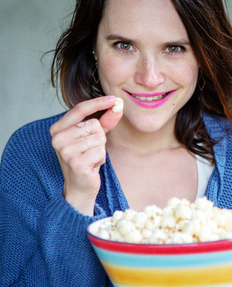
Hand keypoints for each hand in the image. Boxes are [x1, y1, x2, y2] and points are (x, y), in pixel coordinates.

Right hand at [50, 96, 122, 215]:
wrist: (79, 187)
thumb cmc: (85, 159)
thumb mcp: (93, 137)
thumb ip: (104, 121)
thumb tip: (117, 107)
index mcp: (58, 128)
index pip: (80, 109)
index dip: (98, 102)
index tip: (114, 99)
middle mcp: (58, 138)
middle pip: (93, 124)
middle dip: (99, 138)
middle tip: (90, 151)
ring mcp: (65, 151)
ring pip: (98, 138)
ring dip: (100, 150)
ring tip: (91, 158)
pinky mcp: (76, 162)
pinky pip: (100, 151)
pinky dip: (101, 159)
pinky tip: (92, 166)